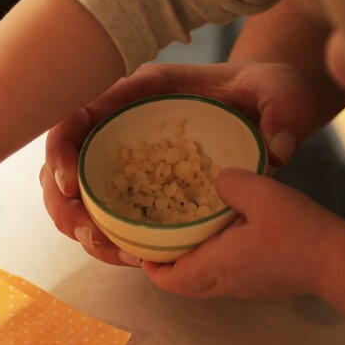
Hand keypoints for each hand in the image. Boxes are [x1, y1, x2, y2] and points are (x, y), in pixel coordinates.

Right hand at [40, 61, 316, 265]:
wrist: (259, 111)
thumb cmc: (261, 94)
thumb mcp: (279, 88)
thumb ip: (283, 106)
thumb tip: (275, 149)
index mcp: (136, 94)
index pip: (77, 114)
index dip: (60, 149)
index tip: (69, 183)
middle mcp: (118, 126)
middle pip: (63, 162)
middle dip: (63, 202)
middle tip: (87, 230)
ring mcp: (122, 159)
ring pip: (75, 194)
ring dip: (81, 227)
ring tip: (110, 250)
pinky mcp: (132, 187)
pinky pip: (102, 213)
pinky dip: (105, 238)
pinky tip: (128, 255)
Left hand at [143, 168, 340, 298]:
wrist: (336, 261)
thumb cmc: (297, 230)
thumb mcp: (260, 193)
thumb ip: (230, 182)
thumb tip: (218, 179)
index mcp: (214, 266)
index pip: (168, 279)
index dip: (150, 267)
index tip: (141, 248)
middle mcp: (222, 283)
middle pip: (180, 286)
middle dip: (163, 269)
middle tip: (157, 243)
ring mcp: (240, 288)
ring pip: (199, 285)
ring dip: (184, 268)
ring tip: (181, 240)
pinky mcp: (255, 285)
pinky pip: (219, 280)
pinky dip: (205, 266)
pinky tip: (216, 241)